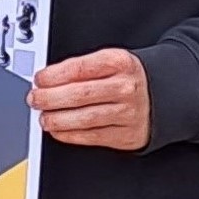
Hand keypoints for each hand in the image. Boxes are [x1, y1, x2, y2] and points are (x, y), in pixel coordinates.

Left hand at [29, 48, 150, 149]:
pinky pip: (92, 136)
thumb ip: (81, 68)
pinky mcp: (126, 134)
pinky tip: (58, 130)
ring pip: (84, 118)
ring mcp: (127, 112)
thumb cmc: (127, 77)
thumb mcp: (110, 61)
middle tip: (35, 99)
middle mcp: (125, 87)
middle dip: (49, 98)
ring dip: (57, 119)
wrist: (163, 95)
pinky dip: (70, 135)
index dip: (53, 76)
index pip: (78, 69)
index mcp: (119, 62)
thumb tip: (46, 79)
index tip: (39, 80)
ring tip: (44, 118)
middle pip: (78, 95)